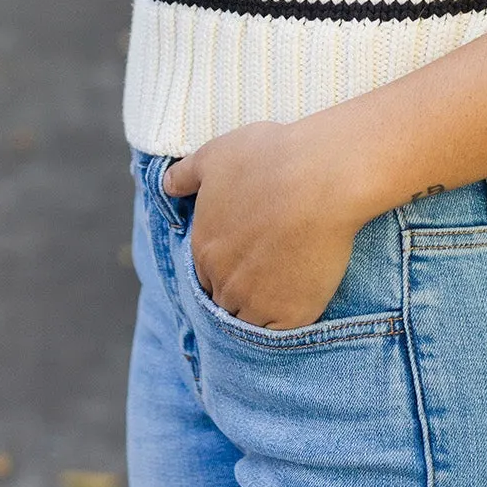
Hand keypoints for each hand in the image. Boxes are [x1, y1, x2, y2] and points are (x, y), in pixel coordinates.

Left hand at [163, 118, 370, 329]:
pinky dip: (287, 321)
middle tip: (269, 271)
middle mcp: (223, 280)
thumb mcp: (216, 155)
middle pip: (225, 299)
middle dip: (240, 289)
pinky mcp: (290, 315)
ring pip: (250, 320)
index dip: (226, 266)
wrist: (319, 179)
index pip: (205, 274)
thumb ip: (186, 173)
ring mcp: (256, 301)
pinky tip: (300, 299)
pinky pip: (281, 332)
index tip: (248, 254)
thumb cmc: (270, 159)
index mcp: (204, 248)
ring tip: (286, 289)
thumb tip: (166, 185)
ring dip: (261, 309)